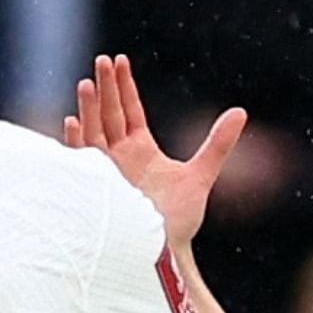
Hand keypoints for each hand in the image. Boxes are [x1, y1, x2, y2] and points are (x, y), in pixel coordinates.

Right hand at [65, 53, 246, 247]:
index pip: (129, 110)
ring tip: (88, 84)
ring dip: (89, 109)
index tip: (119, 60)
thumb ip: (218, 144)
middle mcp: (119, 157)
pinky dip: (77, 142)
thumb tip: (240, 112)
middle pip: (109, 114)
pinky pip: (81, 161)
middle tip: (102, 60)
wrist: (163, 252)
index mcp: (140, 150)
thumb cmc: (177, 221)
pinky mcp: (95, 189)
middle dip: (105, 87)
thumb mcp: (201, 175)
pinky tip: (72, 122)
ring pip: (93, 132)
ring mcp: (104, 172)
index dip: (124, 86)